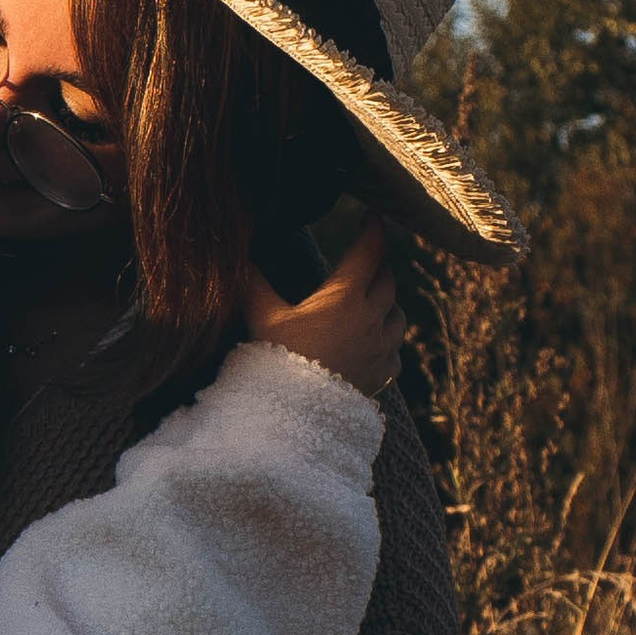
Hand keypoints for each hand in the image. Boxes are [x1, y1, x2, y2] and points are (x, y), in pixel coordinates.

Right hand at [242, 219, 407, 400]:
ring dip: (388, 304)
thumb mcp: (263, 320)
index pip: (369, 251)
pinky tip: (373, 347)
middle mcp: (372, 317)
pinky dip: (387, 344)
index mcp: (345, 297)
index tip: (374, 216)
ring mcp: (381, 348)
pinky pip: (395, 353)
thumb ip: (253, 286)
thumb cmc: (279, 364)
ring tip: (374, 303)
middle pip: (389, 280)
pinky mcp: (382, 375)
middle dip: (379, 267)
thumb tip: (237, 257)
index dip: (374, 229)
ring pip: (398, 315)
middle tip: (368, 261)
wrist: (297, 418)